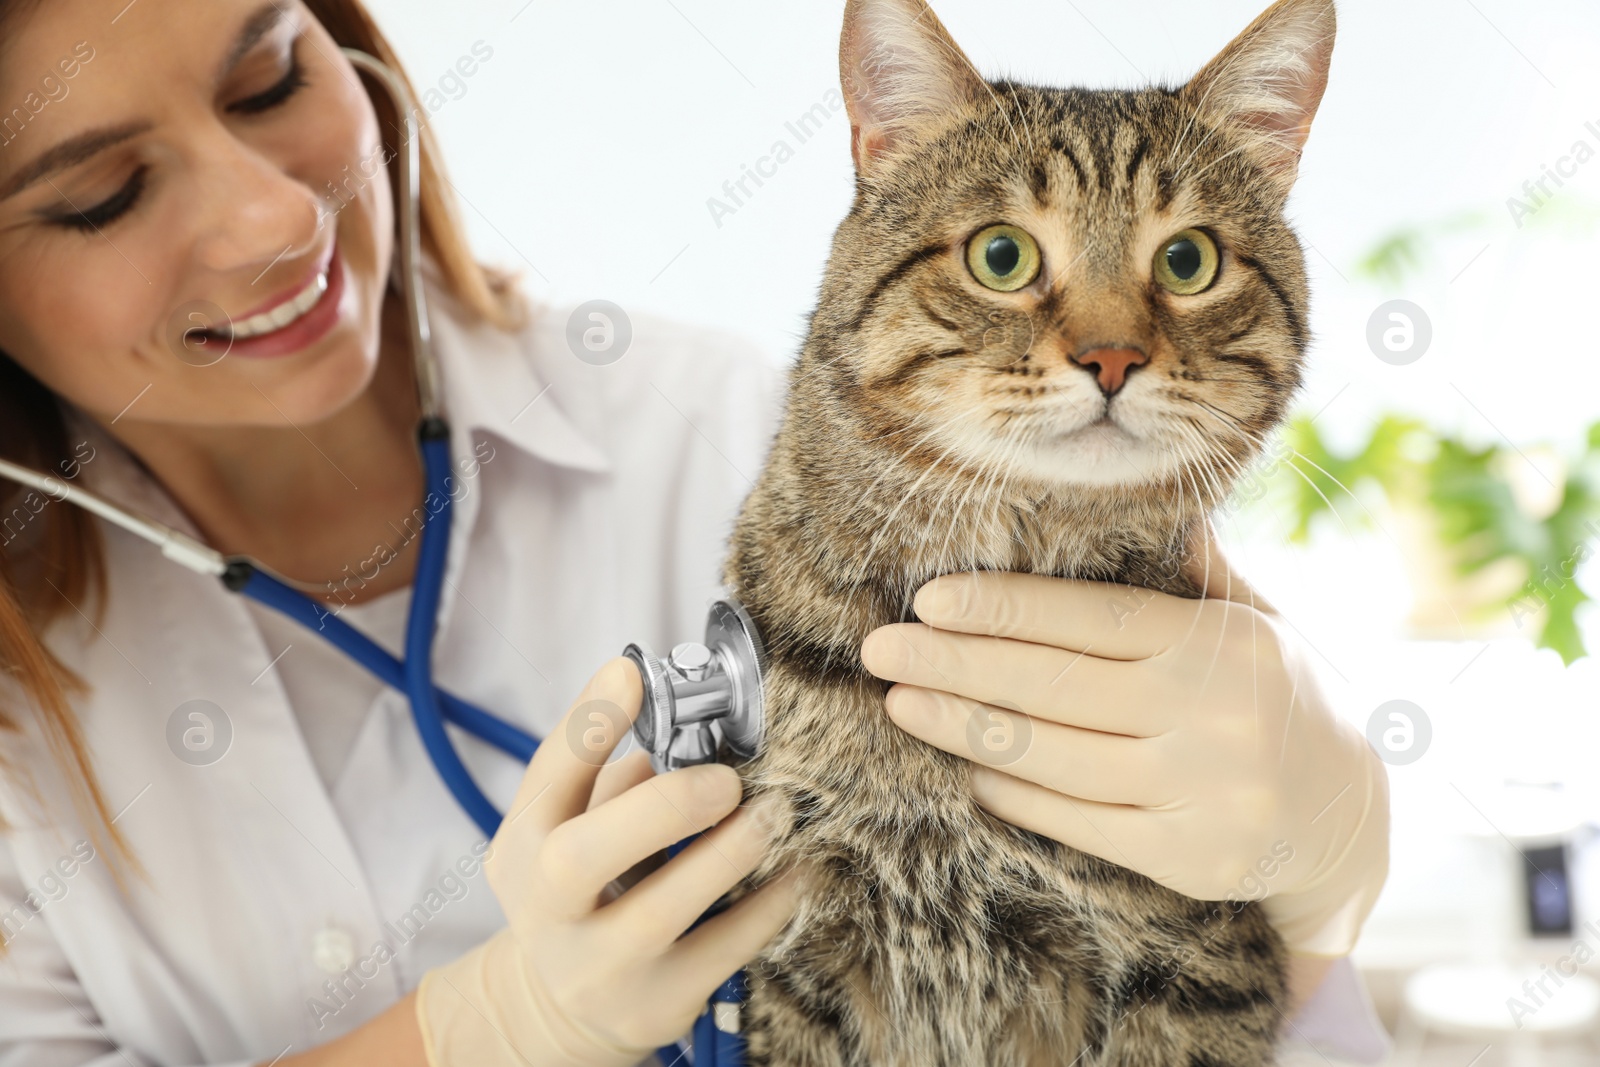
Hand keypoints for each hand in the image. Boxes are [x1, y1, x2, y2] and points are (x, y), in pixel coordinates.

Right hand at [414, 658, 798, 1066]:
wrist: (564, 1007)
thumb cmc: (585, 888)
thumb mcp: (573, 831)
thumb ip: (615, 778)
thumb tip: (687, 717)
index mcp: (522, 848)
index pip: (545, 777)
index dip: (588, 722)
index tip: (633, 673)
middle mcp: (547, 910)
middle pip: (582, 858)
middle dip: (661, 808)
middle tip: (725, 778)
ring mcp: (599, 965)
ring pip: (662, 910)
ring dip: (730, 851)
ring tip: (775, 811)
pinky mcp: (655, 1003)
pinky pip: (724, 949)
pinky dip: (769, 904)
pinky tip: (799, 869)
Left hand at [857, 531, 1388, 957]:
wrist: (1356, 817)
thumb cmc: (1284, 696)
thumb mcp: (1260, 620)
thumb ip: (1198, 567)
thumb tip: (1146, 492)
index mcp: (1224, 643)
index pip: (1094, 619)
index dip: (1006, 609)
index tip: (929, 597)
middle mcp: (1215, 716)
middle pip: (1057, 687)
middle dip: (956, 664)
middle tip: (878, 649)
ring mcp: (1204, 794)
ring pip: (1055, 758)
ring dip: (965, 729)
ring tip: (899, 703)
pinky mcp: (1190, 859)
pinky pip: (1079, 823)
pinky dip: (1014, 794)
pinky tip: (964, 767)